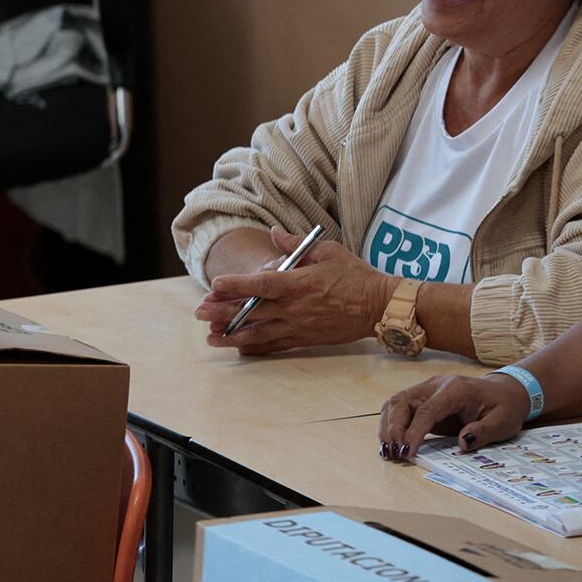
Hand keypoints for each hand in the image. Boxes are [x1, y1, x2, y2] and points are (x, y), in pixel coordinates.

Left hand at [194, 225, 393, 354]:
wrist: (382, 307)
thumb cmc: (356, 275)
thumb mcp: (327, 252)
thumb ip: (295, 245)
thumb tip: (274, 233)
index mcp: (298, 283)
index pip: (261, 285)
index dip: (236, 285)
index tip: (215, 285)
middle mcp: (295, 308)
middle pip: (252, 311)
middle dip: (222, 312)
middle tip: (199, 312)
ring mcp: (300, 326)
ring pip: (260, 333)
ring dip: (232, 335)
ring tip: (210, 338)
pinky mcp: (306, 339)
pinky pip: (276, 346)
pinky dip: (256, 347)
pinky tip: (238, 348)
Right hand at [379, 373, 530, 460]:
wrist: (504, 392)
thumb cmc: (503, 407)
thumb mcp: (503, 422)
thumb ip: (483, 432)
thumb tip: (462, 443)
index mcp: (455, 389)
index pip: (426, 410)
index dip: (414, 432)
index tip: (408, 451)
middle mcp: (434, 385)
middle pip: (402, 402)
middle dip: (393, 428)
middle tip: (393, 452)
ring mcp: (425, 390)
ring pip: (395, 403)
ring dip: (387, 427)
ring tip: (388, 450)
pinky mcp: (421, 399)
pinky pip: (399, 409)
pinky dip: (390, 425)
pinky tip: (390, 442)